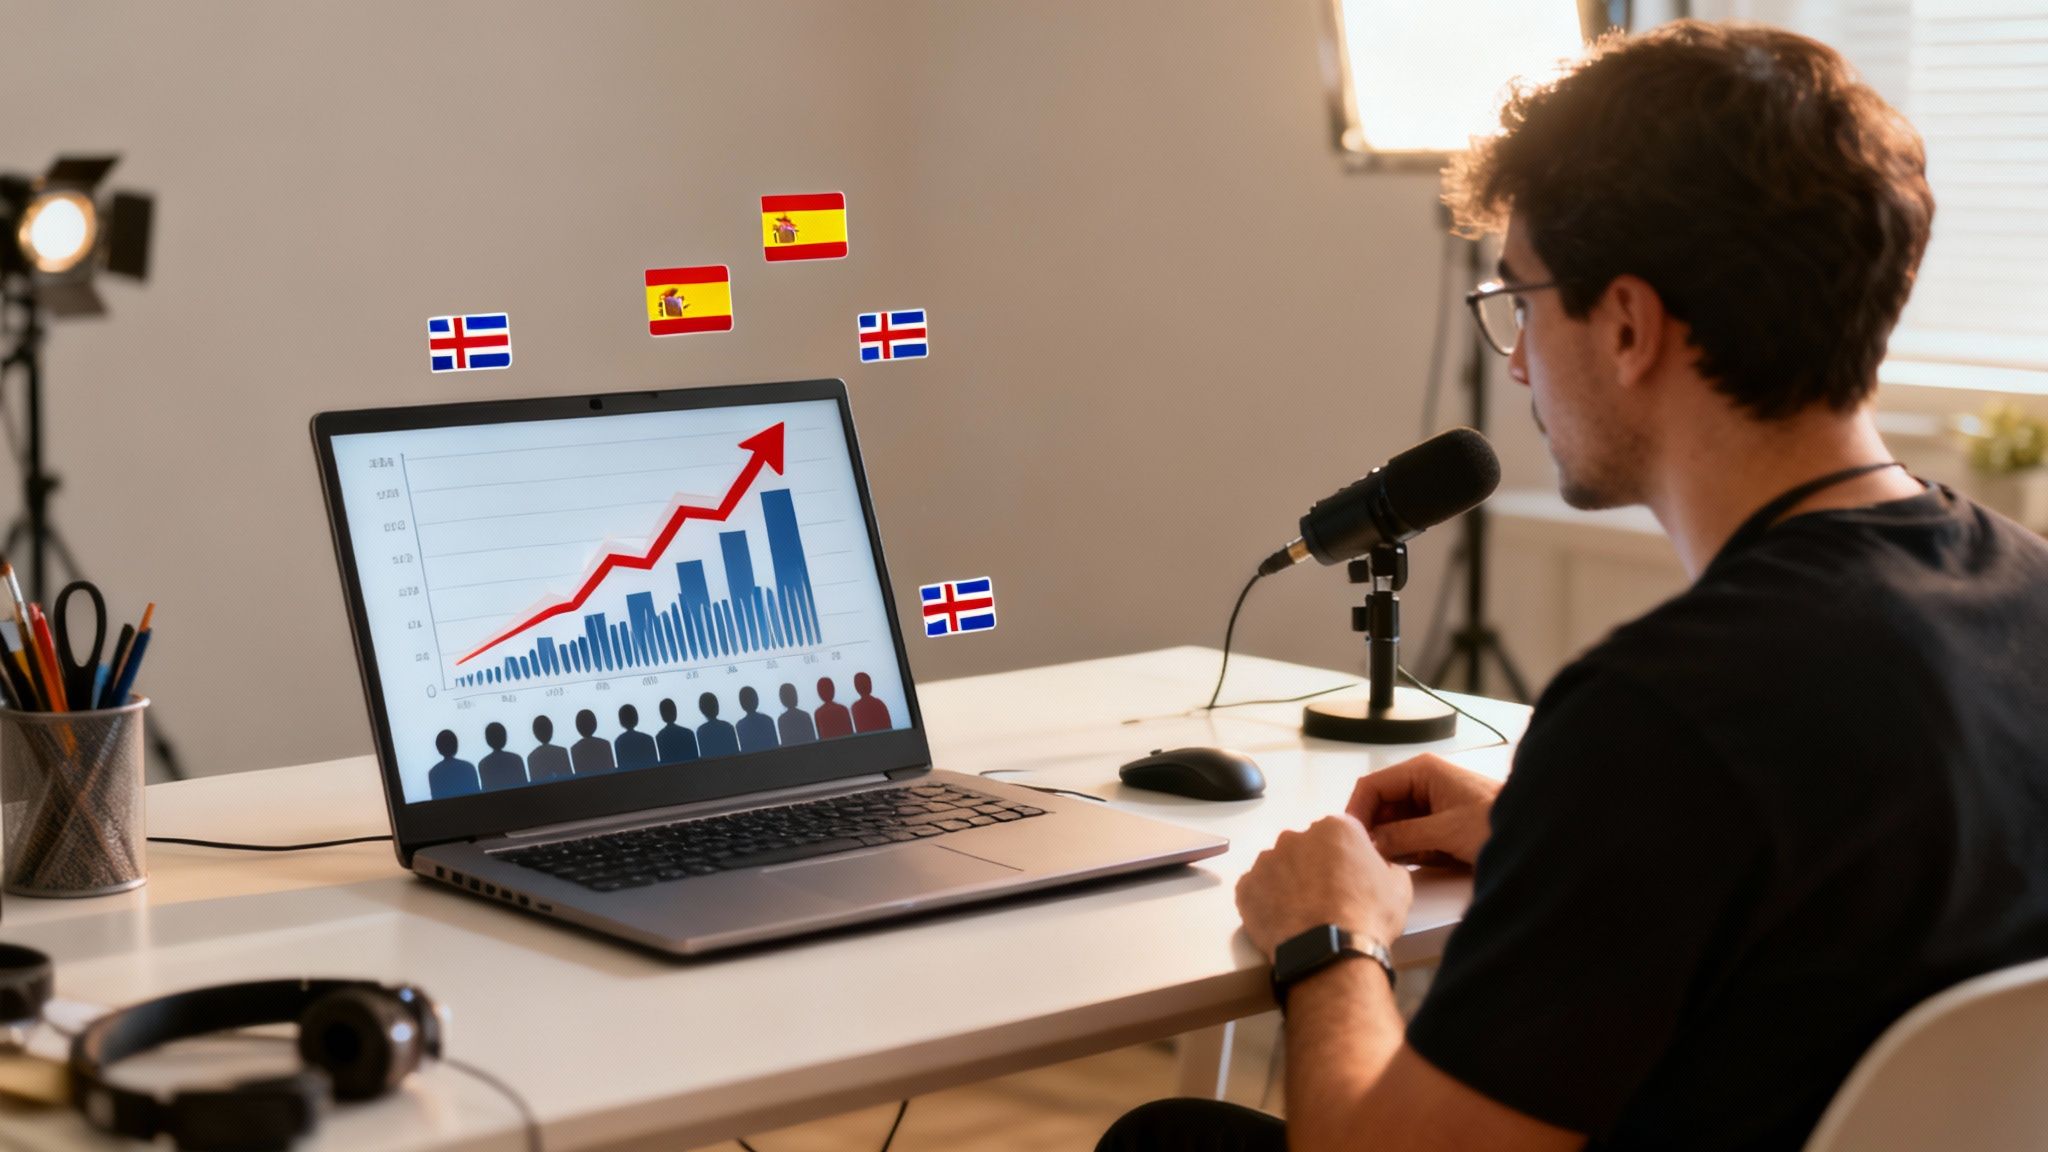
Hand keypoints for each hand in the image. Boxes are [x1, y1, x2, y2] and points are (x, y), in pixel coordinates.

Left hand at [1234, 815, 1410, 961]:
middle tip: (1327, 898)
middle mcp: (1296, 836)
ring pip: (1279, 867)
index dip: (1347, 856)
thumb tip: (1381, 868)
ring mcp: (1267, 861)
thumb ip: (1387, 866)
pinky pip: (1256, 889)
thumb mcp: (1398, 887)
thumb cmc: (1366, 917)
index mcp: (1335, 828)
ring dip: (1289, 883)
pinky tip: (1284, 920)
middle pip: (1306, 847)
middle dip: (1314, 867)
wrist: (1330, 952)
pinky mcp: (1246, 887)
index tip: (1350, 877)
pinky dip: (1266, 902)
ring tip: (1305, 913)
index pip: (1341, 833)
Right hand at [1347, 753, 1502, 867]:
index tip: (1351, 837)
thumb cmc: (1498, 820)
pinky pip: (1410, 837)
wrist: (1535, 833)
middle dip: (1376, 832)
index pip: (1372, 786)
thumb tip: (1371, 843)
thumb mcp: (1445, 831)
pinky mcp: (1439, 825)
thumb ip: (1403, 836)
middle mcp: (1423, 784)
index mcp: (1422, 771)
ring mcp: (1430, 805)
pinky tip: (1419, 860)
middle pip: (1381, 807)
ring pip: (1394, 825)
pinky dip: (1410, 851)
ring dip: (1394, 844)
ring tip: (1397, 861)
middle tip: (1370, 857)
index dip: (1357, 812)